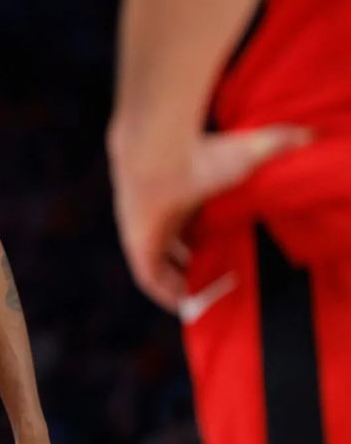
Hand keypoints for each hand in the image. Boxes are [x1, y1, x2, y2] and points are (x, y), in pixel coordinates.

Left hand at [109, 124, 309, 311]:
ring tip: (216, 299)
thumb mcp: (251, 149)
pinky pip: (151, 280)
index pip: (200, 222)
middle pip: (183, 246)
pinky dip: (168, 295)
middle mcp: (165, 212)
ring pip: (166, 265)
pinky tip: (190, 307)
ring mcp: (147, 230)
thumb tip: (307, 135)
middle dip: (204, 264)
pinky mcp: (136, 247)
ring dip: (188, 283)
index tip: (240, 254)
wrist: (161, 156)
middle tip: (232, 282)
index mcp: (187, 191)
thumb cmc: (203, 152)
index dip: (218, 239)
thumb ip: (279, 142)